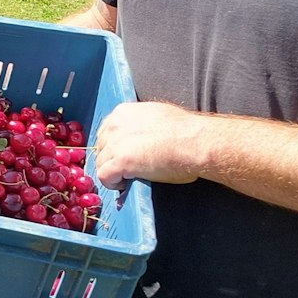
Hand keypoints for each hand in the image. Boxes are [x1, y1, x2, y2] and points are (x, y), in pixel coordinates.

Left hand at [91, 101, 207, 188]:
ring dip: (112, 172)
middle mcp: (115, 125)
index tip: (123, 156)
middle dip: (111, 159)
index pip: (105, 132)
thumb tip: (137, 135)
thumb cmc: (186, 132)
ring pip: (100, 163)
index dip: (113, 147)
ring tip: (128, 179)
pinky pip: (104, 176)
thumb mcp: (156, 116)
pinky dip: (112, 183)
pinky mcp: (121, 161)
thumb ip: (139, 124)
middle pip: (100, 147)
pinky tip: (125, 184)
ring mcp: (116, 143)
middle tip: (126, 170)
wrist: (196, 142)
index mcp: (123, 112)